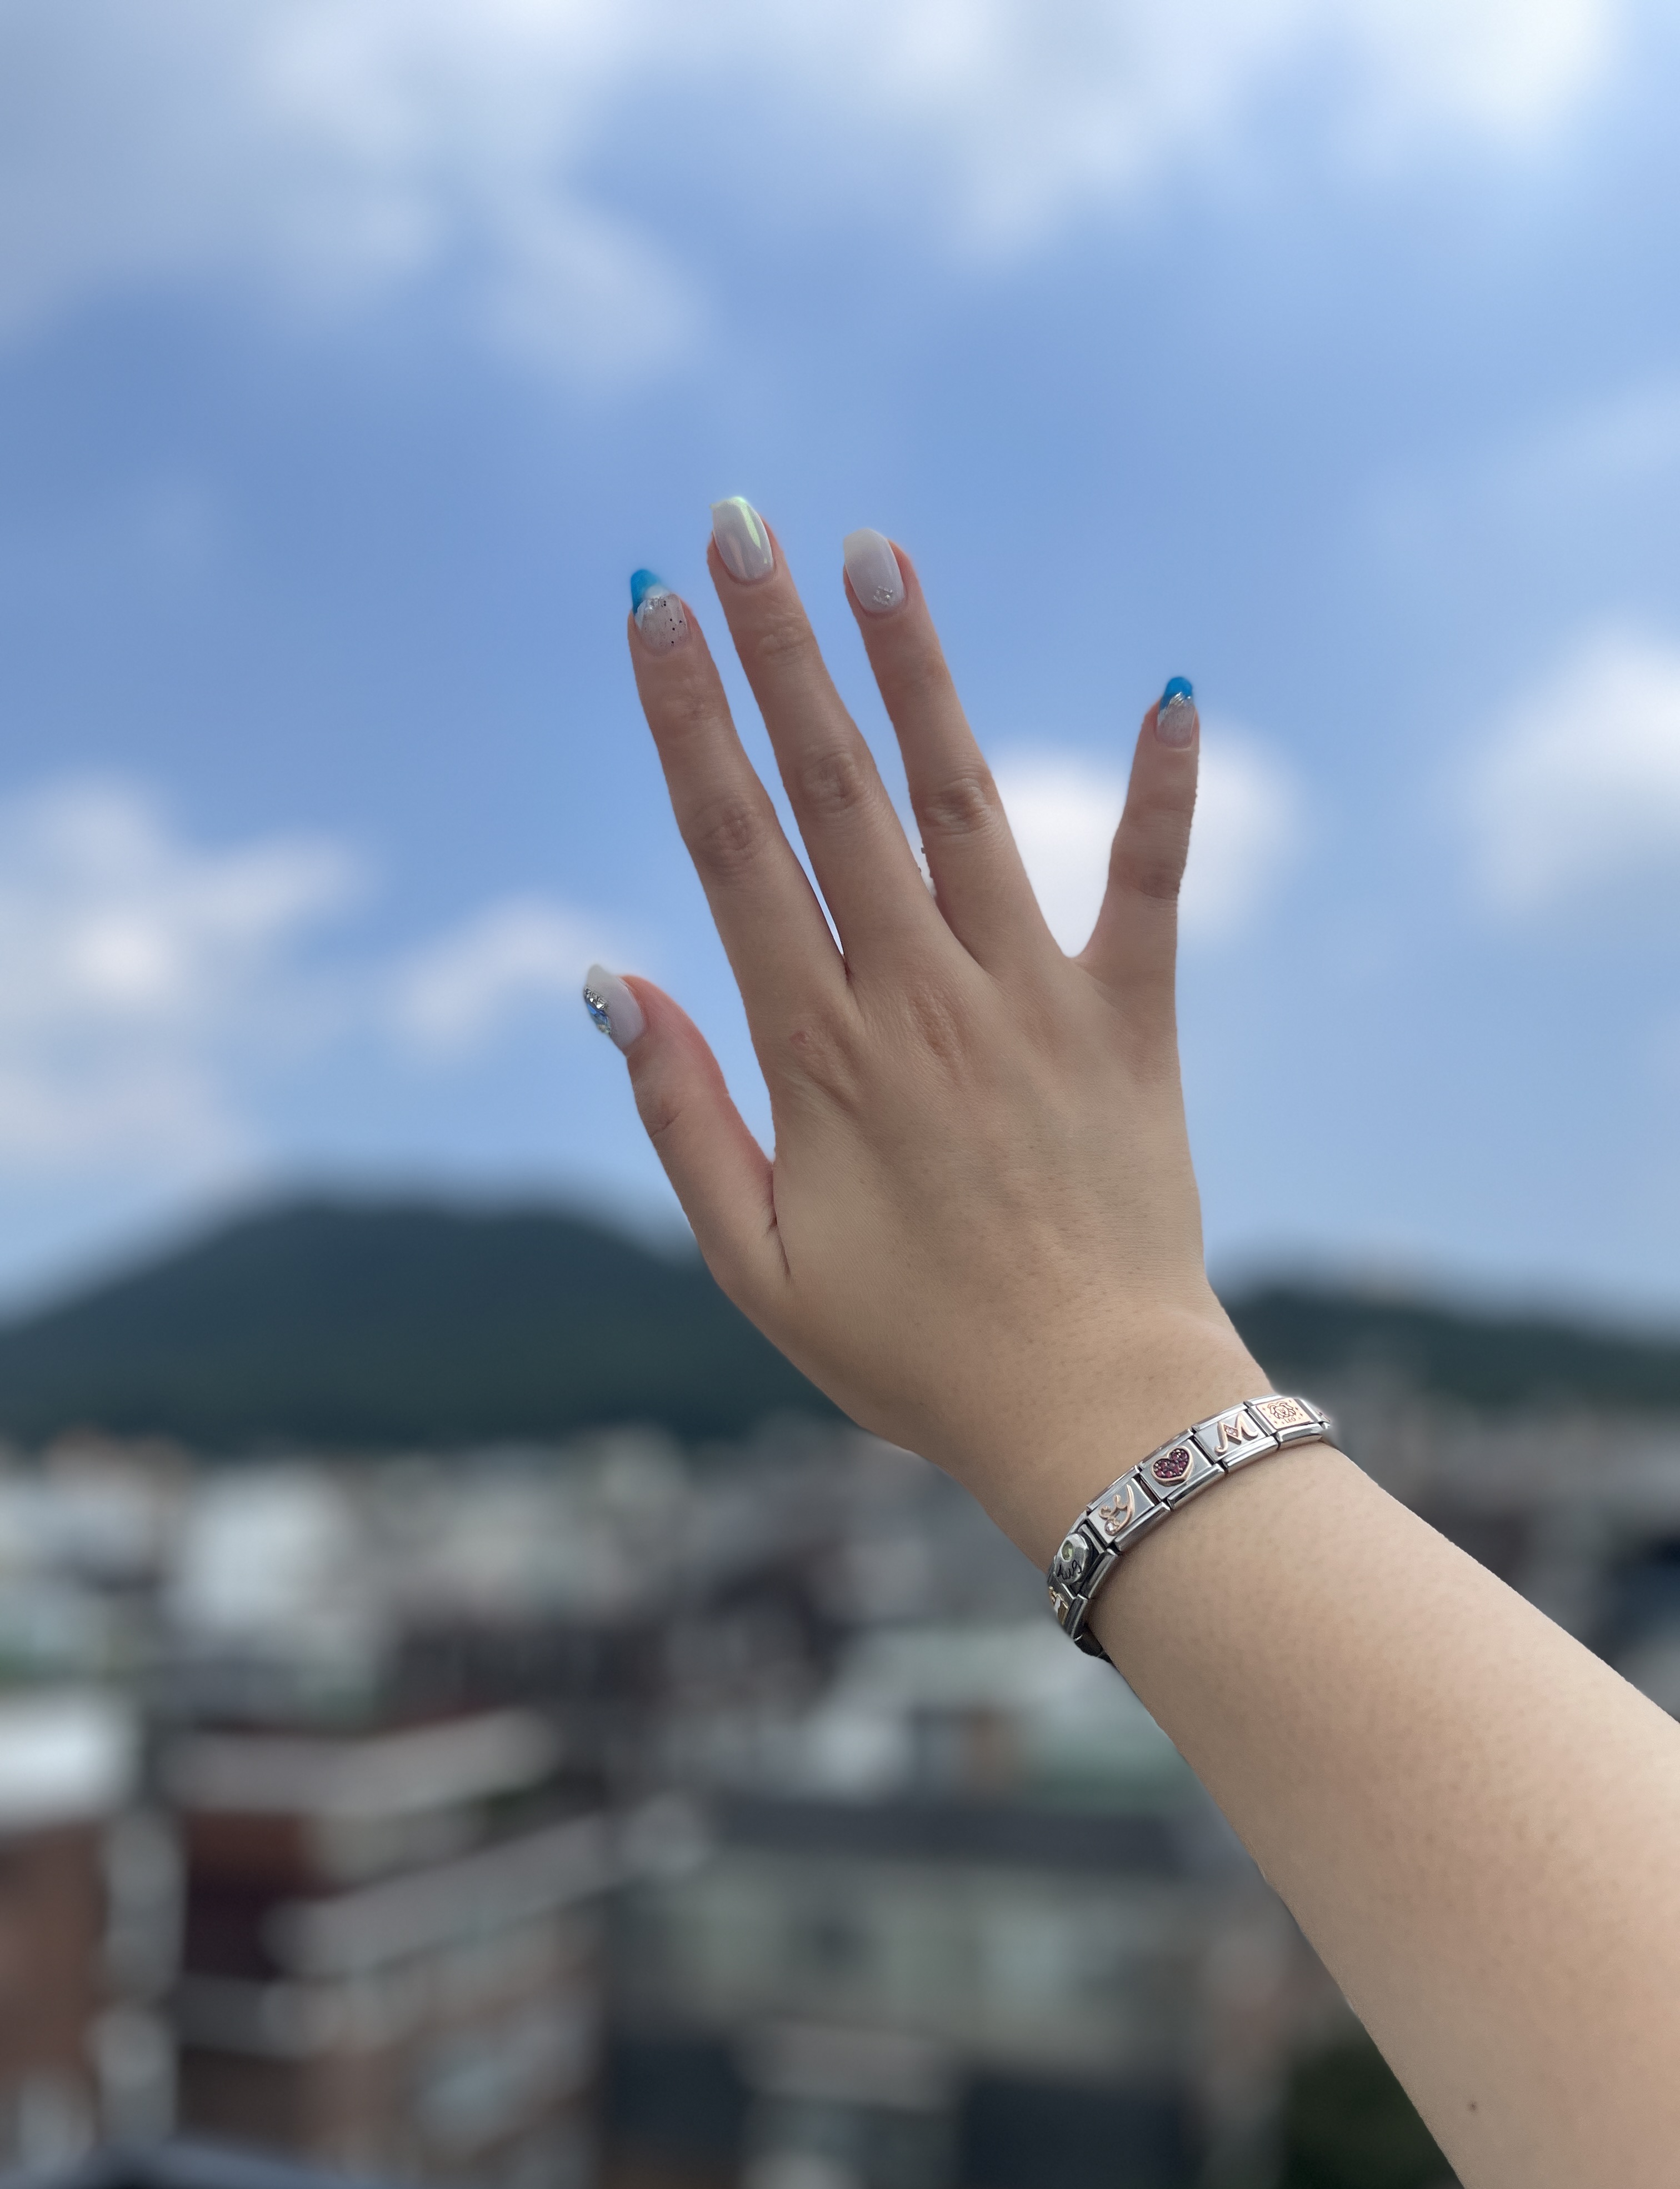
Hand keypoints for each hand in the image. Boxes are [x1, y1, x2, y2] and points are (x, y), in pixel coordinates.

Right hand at [603, 507, 1259, 1559]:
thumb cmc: (913, 1351)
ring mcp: (1032, 999)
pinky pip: (1151, 885)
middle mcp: (920, 998)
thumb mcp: (756, 1264)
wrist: (1093, 1412)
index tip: (652, 608)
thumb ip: (682, 1118)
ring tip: (875, 555)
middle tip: (739, 524)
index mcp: (819, 1054)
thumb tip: (613, 979)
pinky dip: (1161, 788)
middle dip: (776, 650)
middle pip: (833, 791)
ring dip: (915, 672)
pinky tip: (1174, 685)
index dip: (685, 719)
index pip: (733, 848)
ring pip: (960, 803)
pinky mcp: (1131, 1020)